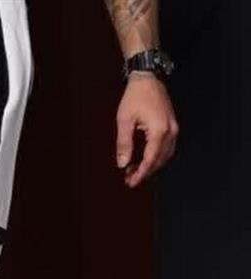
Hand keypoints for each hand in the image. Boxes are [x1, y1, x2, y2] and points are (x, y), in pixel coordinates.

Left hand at [116, 73, 178, 187]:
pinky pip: (167, 147)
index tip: (131, 183)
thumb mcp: (124, 121)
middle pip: (159, 160)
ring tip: (134, 171)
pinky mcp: (172, 125)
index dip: (141, 174)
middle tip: (129, 179)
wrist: (148, 77)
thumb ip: (124, 144)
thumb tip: (122, 164)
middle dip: (145, 172)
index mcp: (159, 130)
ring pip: (165, 155)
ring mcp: (173, 128)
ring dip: (151, 166)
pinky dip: (156, 157)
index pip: (150, 160)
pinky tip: (143, 159)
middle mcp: (170, 131)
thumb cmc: (135, 96)